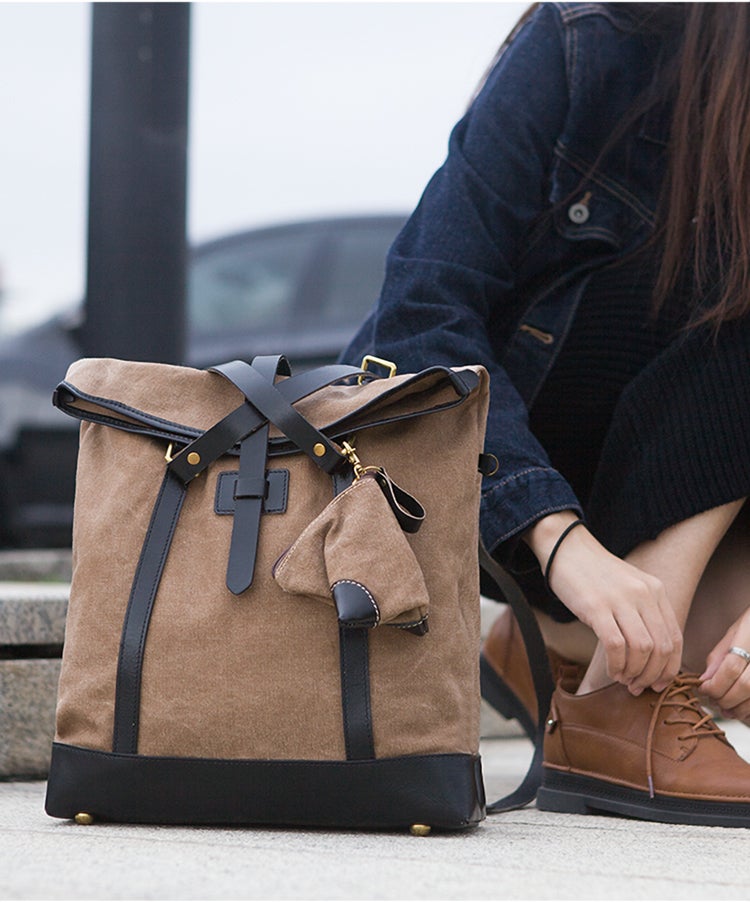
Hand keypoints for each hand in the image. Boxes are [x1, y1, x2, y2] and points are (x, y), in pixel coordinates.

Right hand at [526, 512, 682, 694]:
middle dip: (652, 675)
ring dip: (634, 672)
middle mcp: (643, 594)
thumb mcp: (629, 587)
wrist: (566, 548)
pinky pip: (615, 646)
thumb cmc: (595, 574)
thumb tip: (652, 656)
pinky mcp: (596, 607)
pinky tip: (611, 670)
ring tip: (623, 678)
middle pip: (661, 648)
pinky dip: (616, 665)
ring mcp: (620, 600)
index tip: (658, 683)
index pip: (675, 638)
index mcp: (655, 590)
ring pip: (641, 650)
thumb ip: (644, 613)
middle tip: (638, 686)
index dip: (669, 668)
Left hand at [700, 609, 749, 723]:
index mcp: (749, 639)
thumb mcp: (734, 632)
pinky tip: (743, 710)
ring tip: (727, 710)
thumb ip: (719, 656)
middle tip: (714, 701)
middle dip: (726, 698)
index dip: (715, 684)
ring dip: (740, 709)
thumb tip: (705, 680)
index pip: (731, 668)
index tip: (703, 689)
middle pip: (745, 686)